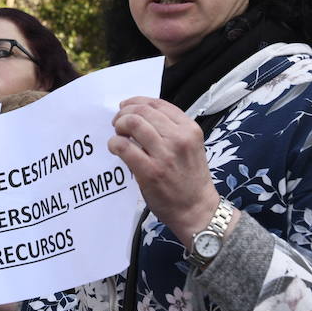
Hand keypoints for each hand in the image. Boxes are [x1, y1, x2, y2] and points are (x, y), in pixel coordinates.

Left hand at [108, 97, 235, 247]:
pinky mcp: (150, 171)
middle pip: (142, 111)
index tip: (126, 107)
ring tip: (117, 134)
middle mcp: (179, 138)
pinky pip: (124, 146)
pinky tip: (115, 148)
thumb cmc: (190, 178)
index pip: (158, 104)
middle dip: (124, 113)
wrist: (197, 210)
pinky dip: (114, 143)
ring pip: (132, 123)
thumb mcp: (190, 146)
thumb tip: (139, 114)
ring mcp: (165, 154)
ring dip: (119, 125)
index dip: (137, 101)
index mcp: (190, 129)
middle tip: (118, 123)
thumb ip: (171, 130)